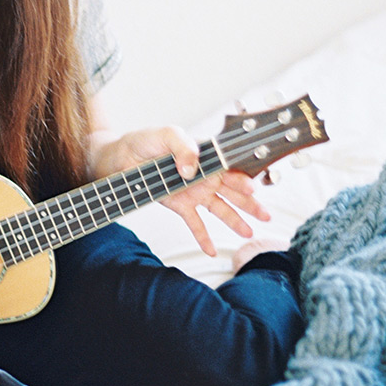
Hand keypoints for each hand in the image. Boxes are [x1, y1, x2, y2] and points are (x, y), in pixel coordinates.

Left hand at [92, 126, 269, 255]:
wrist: (119, 157)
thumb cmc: (144, 141)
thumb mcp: (166, 134)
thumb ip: (183, 146)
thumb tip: (192, 168)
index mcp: (206, 155)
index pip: (231, 167)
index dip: (243, 177)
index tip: (253, 187)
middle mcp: (204, 175)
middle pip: (233, 191)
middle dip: (250, 203)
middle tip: (267, 215)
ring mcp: (193, 192)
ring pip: (220, 209)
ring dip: (236, 221)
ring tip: (250, 234)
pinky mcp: (179, 205)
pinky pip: (195, 223)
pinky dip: (204, 237)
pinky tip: (213, 250)